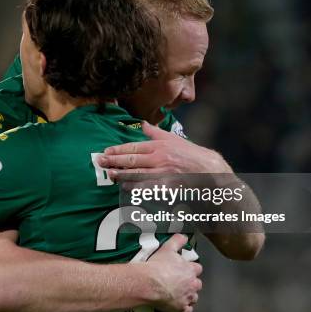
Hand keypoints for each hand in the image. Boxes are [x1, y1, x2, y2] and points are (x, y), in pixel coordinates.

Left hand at [99, 122, 230, 179]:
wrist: (210, 170)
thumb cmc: (191, 154)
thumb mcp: (173, 139)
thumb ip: (155, 132)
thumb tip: (142, 124)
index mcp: (160, 146)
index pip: (134, 147)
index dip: (118, 150)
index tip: (106, 152)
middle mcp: (160, 158)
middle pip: (132, 161)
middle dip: (114, 161)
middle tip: (101, 162)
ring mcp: (163, 173)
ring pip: (137, 175)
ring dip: (121, 175)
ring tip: (110, 175)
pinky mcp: (167, 187)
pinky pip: (147, 188)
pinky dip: (135, 188)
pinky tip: (126, 188)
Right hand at [142, 234, 201, 311]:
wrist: (149, 282)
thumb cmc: (158, 265)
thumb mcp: (167, 248)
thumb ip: (177, 241)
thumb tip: (184, 237)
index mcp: (190, 270)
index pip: (198, 269)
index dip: (191, 269)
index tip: (185, 269)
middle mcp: (192, 284)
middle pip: (198, 284)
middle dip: (191, 283)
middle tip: (181, 281)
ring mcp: (187, 297)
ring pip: (194, 297)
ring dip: (189, 295)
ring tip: (179, 293)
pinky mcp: (181, 308)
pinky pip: (187, 310)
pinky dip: (184, 307)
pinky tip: (178, 304)